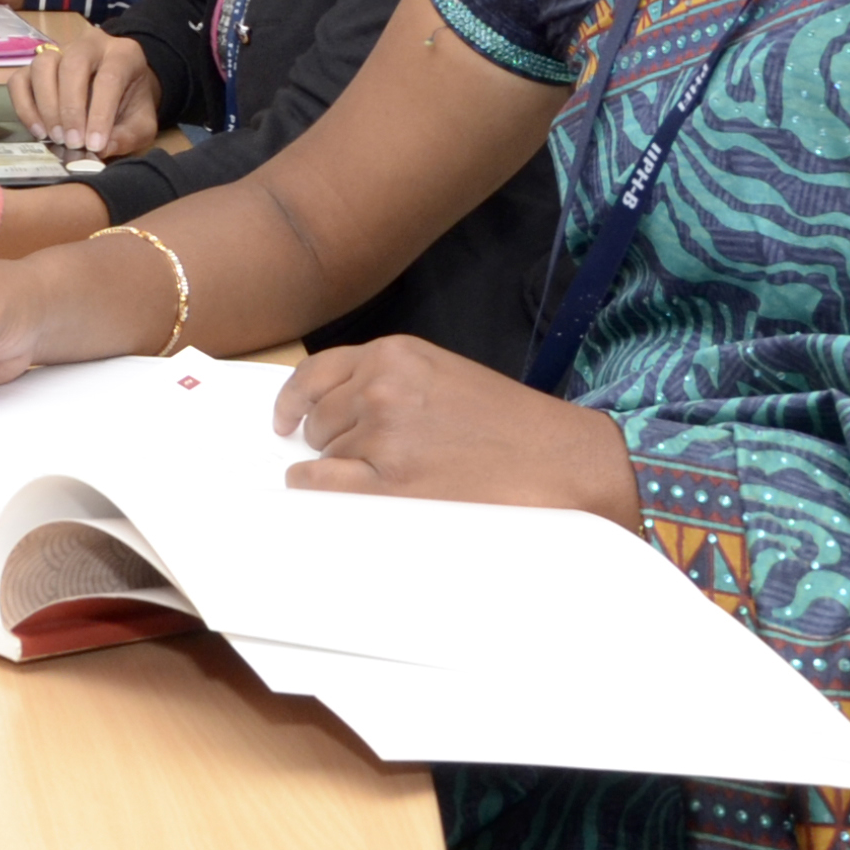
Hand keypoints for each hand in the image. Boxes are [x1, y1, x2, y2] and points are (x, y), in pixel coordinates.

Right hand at [19, 30, 160, 155]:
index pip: (109, 78)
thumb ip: (128, 136)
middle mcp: (89, 45)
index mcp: (123, 54)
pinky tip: (39, 131)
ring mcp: (58, 52)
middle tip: (72, 142)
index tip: (94, 145)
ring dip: (46, 106)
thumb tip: (100, 150)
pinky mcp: (34, 66)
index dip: (100, 113)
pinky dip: (24, 107)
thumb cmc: (131, 105)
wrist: (120, 90)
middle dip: (70, 108)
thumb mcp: (142, 123)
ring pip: (42, 66)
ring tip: (56, 137)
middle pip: (72, 65)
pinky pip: (19, 80)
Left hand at [275, 343, 641, 521]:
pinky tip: (336, 494)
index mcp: (395, 356)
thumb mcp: (444, 377)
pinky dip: (318, 490)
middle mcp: (381, 389)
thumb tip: (333, 409)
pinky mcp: (387, 484)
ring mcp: (381, 437)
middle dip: (330, 439)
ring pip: (320, 454)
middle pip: (316, 418)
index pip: (315, 373)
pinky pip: (320, 485)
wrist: (564, 464)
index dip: (294, 400)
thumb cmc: (512, 426)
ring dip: (338, 467)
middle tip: (367, 457)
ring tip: (389, 476)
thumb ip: (390, 382)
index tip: (284, 419)